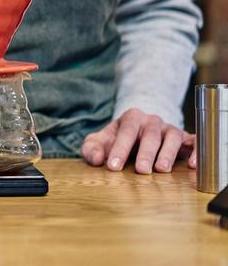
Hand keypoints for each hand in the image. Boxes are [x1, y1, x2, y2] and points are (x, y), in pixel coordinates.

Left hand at [81, 108, 196, 173]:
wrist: (137, 133)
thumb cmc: (116, 140)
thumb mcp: (100, 142)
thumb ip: (92, 148)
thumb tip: (96, 159)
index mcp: (131, 118)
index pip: (125, 131)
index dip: (119, 148)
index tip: (113, 166)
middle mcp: (152, 121)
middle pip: (149, 135)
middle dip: (145, 153)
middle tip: (141, 170)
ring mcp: (169, 129)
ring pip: (172, 137)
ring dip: (167, 153)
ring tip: (161, 169)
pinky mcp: (184, 139)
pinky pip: (193, 142)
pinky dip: (195, 152)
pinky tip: (191, 165)